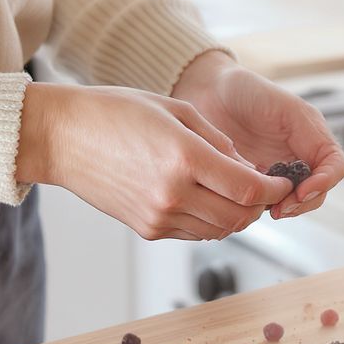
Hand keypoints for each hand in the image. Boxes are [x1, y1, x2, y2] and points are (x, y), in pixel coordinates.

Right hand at [15, 82, 291, 240]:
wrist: (61, 138)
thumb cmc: (115, 112)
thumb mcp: (175, 110)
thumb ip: (218, 141)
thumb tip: (249, 170)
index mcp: (184, 158)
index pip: (248, 188)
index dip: (274, 189)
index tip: (282, 182)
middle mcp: (173, 193)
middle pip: (239, 216)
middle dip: (260, 205)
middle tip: (264, 189)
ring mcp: (159, 216)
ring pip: (219, 230)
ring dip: (236, 216)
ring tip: (236, 194)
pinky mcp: (147, 228)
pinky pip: (194, 233)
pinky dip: (210, 221)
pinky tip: (206, 199)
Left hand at [171, 52, 343, 218]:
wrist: (206, 91)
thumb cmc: (244, 90)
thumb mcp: (283, 105)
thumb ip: (307, 132)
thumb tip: (314, 169)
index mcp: (311, 136)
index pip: (335, 167)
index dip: (324, 183)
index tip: (301, 192)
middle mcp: (298, 156)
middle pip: (317, 191)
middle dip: (302, 203)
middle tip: (280, 208)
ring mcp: (277, 171)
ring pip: (293, 201)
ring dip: (283, 208)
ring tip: (265, 208)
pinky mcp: (254, 181)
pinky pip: (265, 202)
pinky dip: (260, 206)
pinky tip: (246, 201)